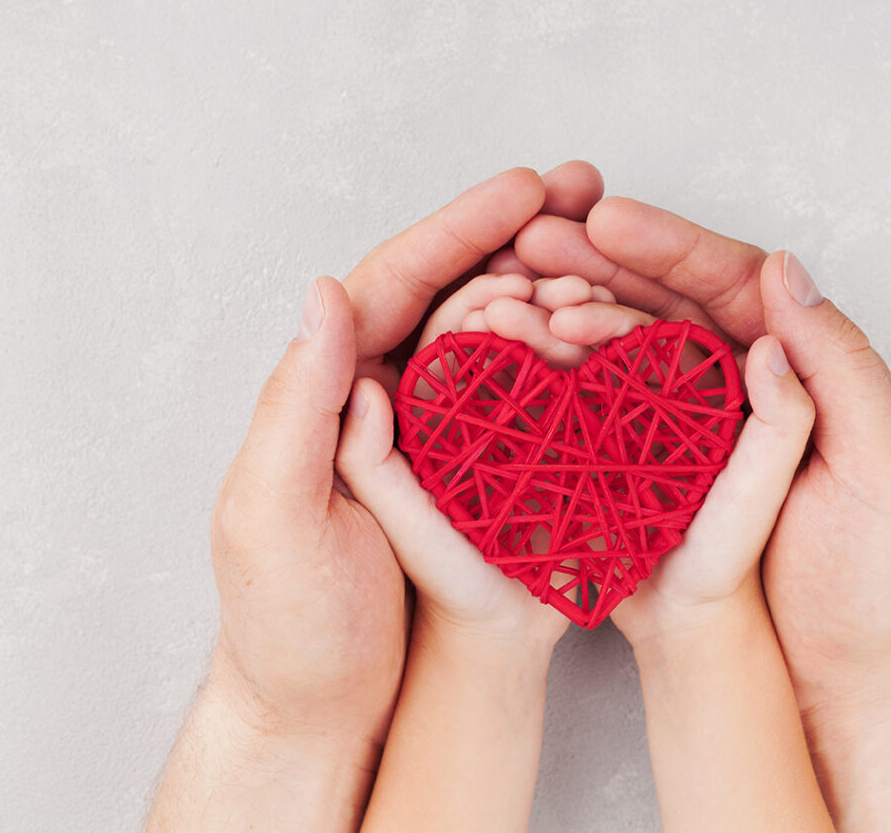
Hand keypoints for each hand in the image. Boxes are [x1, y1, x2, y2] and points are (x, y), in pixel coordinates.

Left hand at [148, 162, 603, 831]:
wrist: (338, 707)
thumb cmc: (294, 624)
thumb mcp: (273, 514)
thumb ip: (296, 405)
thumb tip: (325, 290)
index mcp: (329, 391)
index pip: (396, 282)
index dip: (462, 227)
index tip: (527, 188)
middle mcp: (388, 395)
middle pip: (457, 288)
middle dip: (521, 229)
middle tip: (586, 183)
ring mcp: (442, 430)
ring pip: (502, 330)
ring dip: (555, 277)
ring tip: (616, 239)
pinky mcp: (482, 469)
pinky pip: (529, 391)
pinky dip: (571, 349)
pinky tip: (617, 324)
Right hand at [512, 201, 890, 668]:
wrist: (834, 675)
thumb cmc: (874, 580)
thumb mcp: (885, 467)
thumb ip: (841, 367)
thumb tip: (784, 269)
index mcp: (803, 366)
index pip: (732, 281)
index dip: (668, 245)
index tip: (606, 219)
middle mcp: (745, 383)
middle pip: (669, 300)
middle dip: (603, 263)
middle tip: (538, 238)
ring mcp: (695, 425)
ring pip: (629, 347)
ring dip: (574, 312)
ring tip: (517, 292)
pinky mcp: (658, 470)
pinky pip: (609, 408)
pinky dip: (565, 378)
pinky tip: (523, 357)